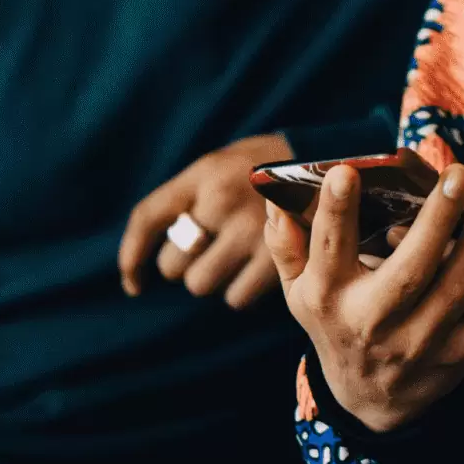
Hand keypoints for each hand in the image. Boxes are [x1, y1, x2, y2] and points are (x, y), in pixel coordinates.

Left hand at [118, 131, 294, 308]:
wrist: (333, 166)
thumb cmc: (265, 170)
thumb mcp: (222, 165)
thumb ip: (189, 198)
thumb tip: (154, 251)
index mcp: (204, 174)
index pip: (147, 218)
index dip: (131, 255)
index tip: (132, 284)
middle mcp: (222, 201)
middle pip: (172, 263)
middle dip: (183, 264)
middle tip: (208, 251)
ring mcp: (251, 231)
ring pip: (200, 284)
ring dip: (211, 278)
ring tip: (233, 258)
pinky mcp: (279, 258)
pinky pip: (236, 298)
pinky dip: (240, 291)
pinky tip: (254, 270)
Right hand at [269, 162, 463, 432]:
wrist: (368, 398)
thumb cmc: (334, 323)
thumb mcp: (298, 292)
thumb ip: (286, 245)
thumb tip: (276, 200)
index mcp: (327, 295)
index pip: (329, 248)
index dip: (336, 211)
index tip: (348, 171)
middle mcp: (371, 321)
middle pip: (408, 269)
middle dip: (437, 218)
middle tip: (458, 173)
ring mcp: (417, 342)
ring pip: (456, 288)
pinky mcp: (455, 357)